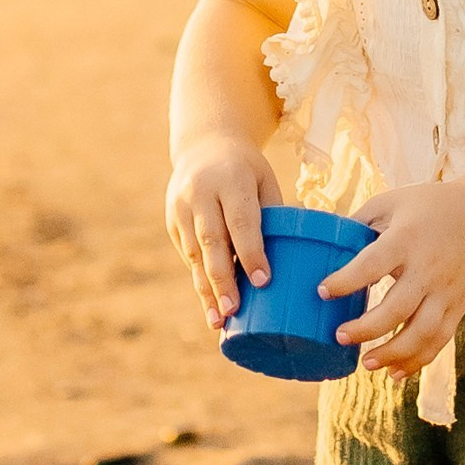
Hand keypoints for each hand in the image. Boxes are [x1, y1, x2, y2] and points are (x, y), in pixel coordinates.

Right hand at [165, 139, 272, 325]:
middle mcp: (200, 193)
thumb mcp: (264, 181)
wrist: (204, 145)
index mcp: (230, 179)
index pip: (241, 220)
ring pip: (195, 253)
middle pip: (212, 241)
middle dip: (222, 279)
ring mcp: (181, 207)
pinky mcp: (172, 221)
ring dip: (206, 289)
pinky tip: (210, 305)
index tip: (263, 282)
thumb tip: (292, 260)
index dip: (251, 252)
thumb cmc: (246, 170)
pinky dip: (200, 280)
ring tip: (218, 320)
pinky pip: (188, 254)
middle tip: (233, 311)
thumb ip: (272, 216)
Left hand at [320, 180, 464, 375]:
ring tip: (365, 362)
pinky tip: (396, 373)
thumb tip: (323, 242)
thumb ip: (361, 221)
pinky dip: (418, 361)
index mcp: (408, 238)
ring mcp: (446, 291)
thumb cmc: (429, 206)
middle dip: (366, 328)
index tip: (323, 291)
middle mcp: (429, 268)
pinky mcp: (458, 306)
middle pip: (397, 307)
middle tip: (340, 336)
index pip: (373, 264)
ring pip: (422, 332)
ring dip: (392, 353)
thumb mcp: (393, 201)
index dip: (347, 280)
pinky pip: (439, 340)